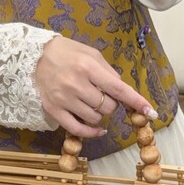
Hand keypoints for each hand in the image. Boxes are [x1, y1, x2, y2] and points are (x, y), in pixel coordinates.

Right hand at [35, 35, 157, 137]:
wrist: (33, 57)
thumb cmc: (66, 53)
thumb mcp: (90, 54)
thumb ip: (108, 72)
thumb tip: (124, 92)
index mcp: (87, 67)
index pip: (118, 88)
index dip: (135, 101)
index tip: (150, 111)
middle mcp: (75, 84)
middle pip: (108, 107)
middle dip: (111, 103)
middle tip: (102, 94)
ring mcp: (64, 99)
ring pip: (95, 118)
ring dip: (99, 113)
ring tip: (90, 101)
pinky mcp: (54, 110)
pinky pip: (78, 129)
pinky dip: (92, 132)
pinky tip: (98, 129)